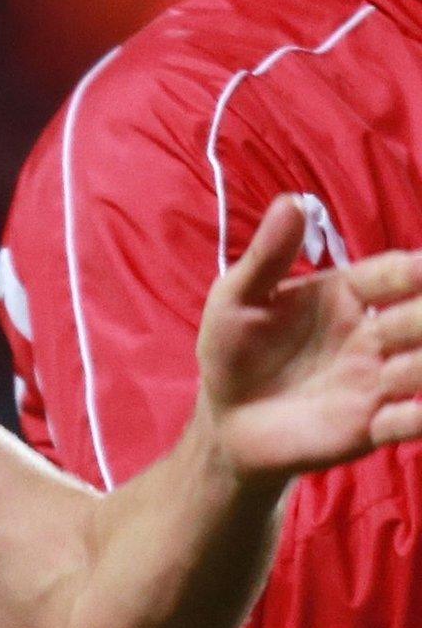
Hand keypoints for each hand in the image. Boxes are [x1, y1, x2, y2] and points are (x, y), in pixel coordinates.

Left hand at [197, 196, 421, 484]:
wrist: (225, 417)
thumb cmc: (233, 348)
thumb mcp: (236, 298)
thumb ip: (267, 255)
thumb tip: (291, 201)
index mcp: (348, 294)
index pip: (395, 273)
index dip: (413, 270)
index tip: (418, 270)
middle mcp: (374, 333)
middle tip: (396, 329)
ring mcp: (378, 379)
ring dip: (421, 368)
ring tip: (393, 374)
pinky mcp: (373, 425)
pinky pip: (412, 421)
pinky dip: (417, 419)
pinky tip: (404, 417)